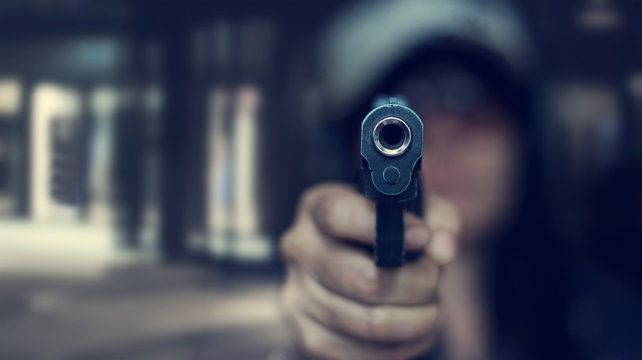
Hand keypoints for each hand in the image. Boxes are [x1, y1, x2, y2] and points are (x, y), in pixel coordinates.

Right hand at [280, 183, 459, 359]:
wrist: (360, 264)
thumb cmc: (392, 231)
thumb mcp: (418, 208)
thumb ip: (439, 220)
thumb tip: (442, 251)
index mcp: (316, 208)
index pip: (335, 215)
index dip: (380, 227)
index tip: (421, 236)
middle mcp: (300, 250)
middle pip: (363, 279)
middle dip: (418, 283)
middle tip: (435, 277)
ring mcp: (299, 297)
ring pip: (371, 323)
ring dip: (418, 318)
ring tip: (430, 304)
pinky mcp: (309, 337)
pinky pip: (366, 355)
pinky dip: (404, 345)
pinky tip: (414, 326)